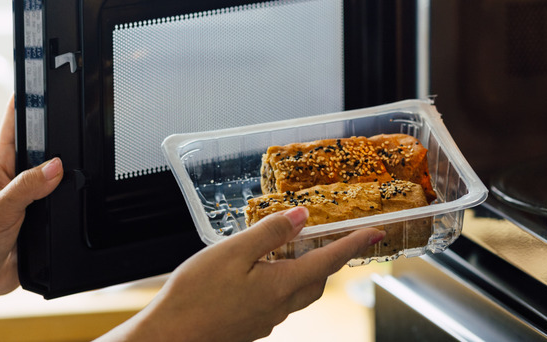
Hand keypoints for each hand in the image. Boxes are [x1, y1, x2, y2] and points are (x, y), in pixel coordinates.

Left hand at [0, 96, 62, 305]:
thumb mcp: (1, 208)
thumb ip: (28, 186)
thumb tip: (56, 166)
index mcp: (0, 169)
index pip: (13, 128)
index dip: (23, 106)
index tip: (36, 85)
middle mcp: (17, 181)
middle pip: (42, 150)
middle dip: (57, 138)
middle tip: (74, 119)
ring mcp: (31, 199)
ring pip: (56, 177)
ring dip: (68, 174)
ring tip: (84, 158)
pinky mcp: (43, 219)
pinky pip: (64, 203)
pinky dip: (73, 200)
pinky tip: (82, 195)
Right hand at [99, 206, 384, 341]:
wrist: (169, 338)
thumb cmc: (195, 296)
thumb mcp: (232, 253)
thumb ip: (269, 233)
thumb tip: (302, 217)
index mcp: (282, 285)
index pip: (330, 260)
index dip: (356, 243)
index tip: (377, 232)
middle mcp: (281, 306)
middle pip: (318, 279)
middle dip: (331, 258)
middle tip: (334, 237)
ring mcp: (266, 319)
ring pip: (299, 292)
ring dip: (306, 270)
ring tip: (293, 249)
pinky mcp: (252, 325)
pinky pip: (279, 301)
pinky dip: (283, 282)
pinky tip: (261, 273)